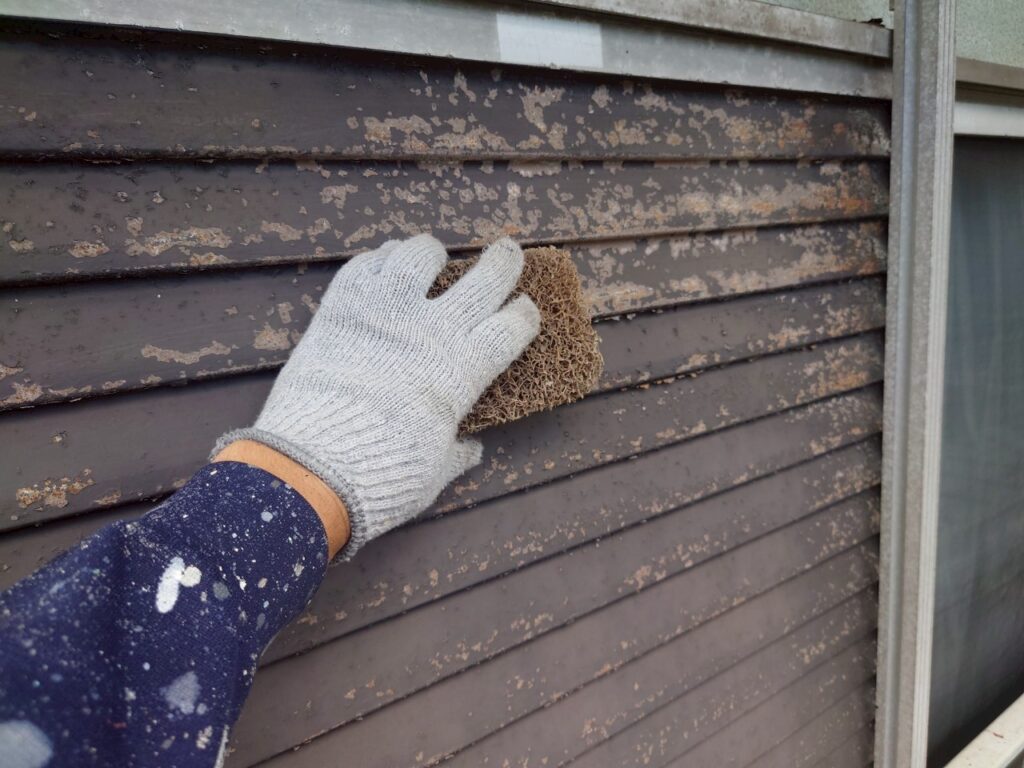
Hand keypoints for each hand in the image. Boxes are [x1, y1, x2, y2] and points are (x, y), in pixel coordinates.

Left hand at [214, 234, 539, 557]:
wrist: (312, 467)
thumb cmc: (382, 476)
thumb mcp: (433, 473)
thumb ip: (455, 454)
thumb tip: (471, 450)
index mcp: (463, 370)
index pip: (511, 327)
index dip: (523, 314)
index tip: (525, 309)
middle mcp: (433, 330)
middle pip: (483, 280)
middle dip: (503, 262)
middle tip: (507, 251)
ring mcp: (385, 311)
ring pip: (418, 255)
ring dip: (430, 252)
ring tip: (431, 254)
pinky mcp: (341, 306)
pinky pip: (365, 265)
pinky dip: (379, 260)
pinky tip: (382, 264)